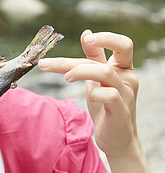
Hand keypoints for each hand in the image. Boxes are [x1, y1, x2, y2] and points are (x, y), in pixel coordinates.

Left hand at [38, 30, 139, 158]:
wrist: (116, 139)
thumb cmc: (105, 106)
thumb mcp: (96, 79)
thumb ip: (93, 57)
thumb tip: (86, 33)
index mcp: (123, 68)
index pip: (123, 44)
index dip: (105, 38)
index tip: (86, 39)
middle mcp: (127, 78)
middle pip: (103, 60)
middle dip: (71, 61)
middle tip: (46, 64)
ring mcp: (126, 94)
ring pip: (105, 73)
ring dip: (80, 72)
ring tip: (65, 78)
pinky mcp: (121, 110)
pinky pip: (110, 95)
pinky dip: (95, 93)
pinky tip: (89, 97)